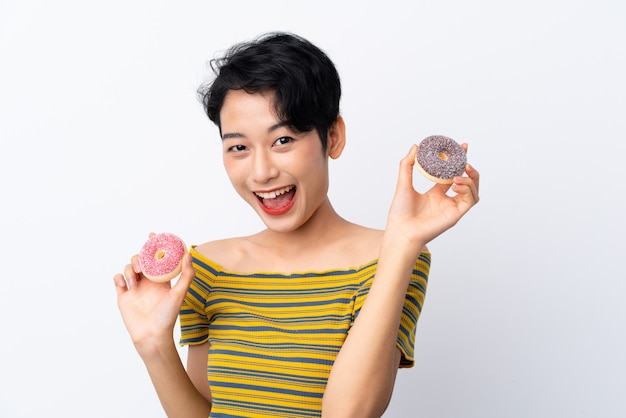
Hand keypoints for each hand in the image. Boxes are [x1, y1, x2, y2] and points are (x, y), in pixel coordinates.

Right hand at [113, 236, 194, 353]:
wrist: (151, 336)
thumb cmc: (168, 317)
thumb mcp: (179, 294)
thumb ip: (186, 275)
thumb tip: (188, 254)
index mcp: (161, 279)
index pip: (158, 258)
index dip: (154, 245)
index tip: (153, 235)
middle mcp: (148, 281)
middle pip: (140, 260)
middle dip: (139, 257)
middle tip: (142, 265)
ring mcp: (135, 288)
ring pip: (128, 268)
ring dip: (130, 270)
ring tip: (135, 282)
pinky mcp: (123, 295)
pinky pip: (117, 279)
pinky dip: (119, 278)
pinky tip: (125, 285)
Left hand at [386, 143, 479, 246]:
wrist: (401, 230)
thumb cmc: (400, 212)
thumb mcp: (403, 183)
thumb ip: (408, 164)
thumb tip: (416, 146)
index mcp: (436, 193)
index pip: (452, 174)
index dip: (458, 161)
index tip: (462, 147)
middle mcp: (446, 200)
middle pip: (467, 181)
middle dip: (470, 168)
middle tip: (465, 157)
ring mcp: (452, 207)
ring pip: (473, 190)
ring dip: (471, 179)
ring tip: (461, 172)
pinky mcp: (456, 215)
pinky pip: (470, 200)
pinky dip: (468, 189)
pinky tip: (457, 183)